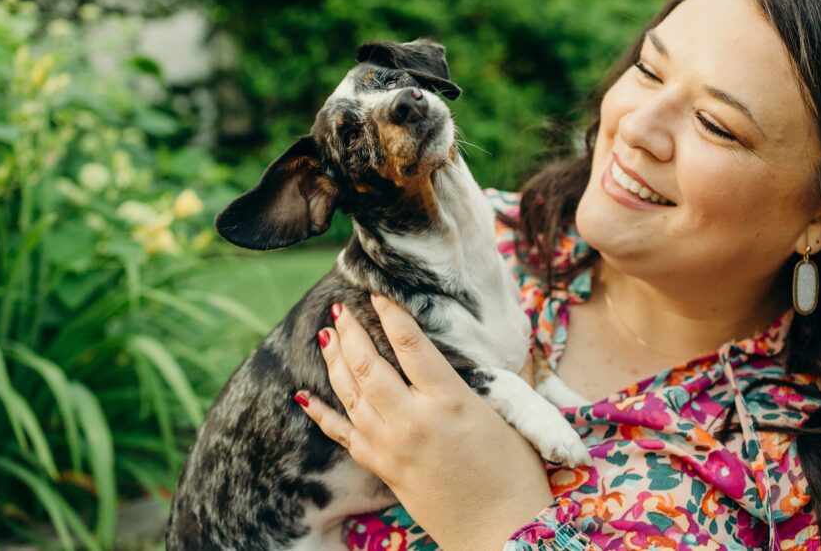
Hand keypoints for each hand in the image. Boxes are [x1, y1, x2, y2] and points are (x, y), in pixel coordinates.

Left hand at [295, 294, 553, 550]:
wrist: (502, 531)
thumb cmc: (515, 473)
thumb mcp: (504, 416)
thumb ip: (480, 382)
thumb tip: (478, 352)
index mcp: (449, 399)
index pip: (410, 344)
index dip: (390, 313)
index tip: (376, 293)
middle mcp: (413, 419)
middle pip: (369, 365)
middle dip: (351, 332)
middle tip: (340, 308)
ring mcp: (392, 446)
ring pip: (351, 394)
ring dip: (335, 361)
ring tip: (326, 335)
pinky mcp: (383, 469)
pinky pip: (343, 434)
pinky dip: (322, 413)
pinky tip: (305, 396)